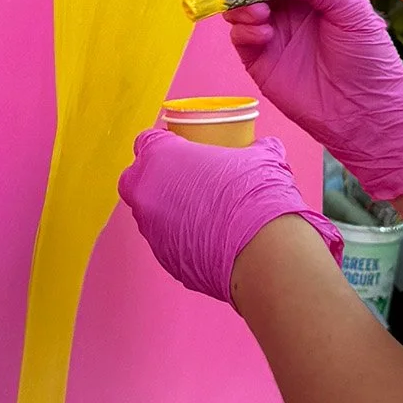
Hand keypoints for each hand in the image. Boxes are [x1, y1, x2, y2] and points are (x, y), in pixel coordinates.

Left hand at [118, 128, 342, 301]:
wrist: (261, 252)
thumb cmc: (253, 194)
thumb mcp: (259, 157)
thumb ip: (255, 148)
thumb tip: (265, 147)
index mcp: (160, 157)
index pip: (146, 142)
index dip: (163, 144)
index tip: (180, 148)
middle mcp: (147, 193)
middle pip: (136, 180)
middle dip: (152, 179)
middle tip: (184, 180)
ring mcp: (152, 230)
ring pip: (148, 215)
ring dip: (167, 212)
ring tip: (202, 213)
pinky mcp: (165, 261)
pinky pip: (166, 244)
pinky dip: (181, 240)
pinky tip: (209, 239)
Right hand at [226, 0, 402, 200]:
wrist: (367, 113)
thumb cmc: (368, 57)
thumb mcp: (352, 9)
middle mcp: (288, 5)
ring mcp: (272, 32)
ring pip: (239, 3)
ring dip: (241, 1)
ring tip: (261, 15)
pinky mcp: (260, 60)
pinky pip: (238, 35)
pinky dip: (243, 29)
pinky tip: (264, 36)